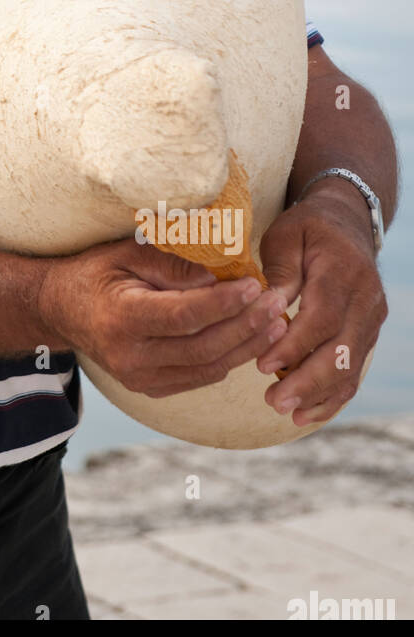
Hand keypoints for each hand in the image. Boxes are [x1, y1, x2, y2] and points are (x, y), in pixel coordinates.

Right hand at [39, 236, 289, 397]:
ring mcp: (139, 378)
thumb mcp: (127, 254)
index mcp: (121, 319)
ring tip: (277, 324)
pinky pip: (199, 378)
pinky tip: (249, 340)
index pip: (184, 316)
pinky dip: (227, 359)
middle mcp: (130, 357)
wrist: (61, 309)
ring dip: (246, 347)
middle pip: (203, 348)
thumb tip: (216, 277)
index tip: (255, 285)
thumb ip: (171, 265)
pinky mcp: (149, 388)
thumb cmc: (97, 273)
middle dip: (246, 326)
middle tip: (278, 304)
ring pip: (207, 369)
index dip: (224, 304)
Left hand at [256, 181, 386, 424]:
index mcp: (342, 271)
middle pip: (342, 350)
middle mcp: (365, 299)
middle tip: (273, 402)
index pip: (322, 317)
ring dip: (319, 393)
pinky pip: (355, 370)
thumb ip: (280, 272)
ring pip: (351, 366)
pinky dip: (333, 396)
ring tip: (285, 411)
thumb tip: (269, 307)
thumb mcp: (285, 236)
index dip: (294, 345)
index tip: (263, 365)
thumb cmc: (306, 228)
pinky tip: (308, 414)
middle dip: (308, 381)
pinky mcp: (368, 333)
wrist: (348, 222)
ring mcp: (372, 319)